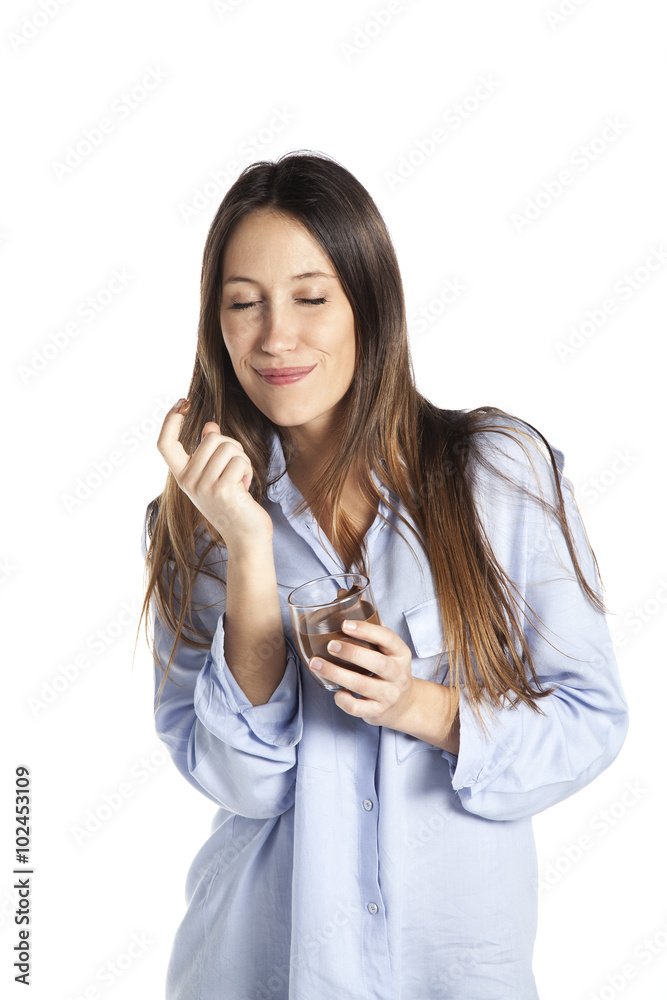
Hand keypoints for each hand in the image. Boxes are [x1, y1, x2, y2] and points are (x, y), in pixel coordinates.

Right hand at [156, 399, 273, 548]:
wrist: (246, 537)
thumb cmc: (234, 505)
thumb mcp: (216, 477)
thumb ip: (211, 452)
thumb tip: (209, 426)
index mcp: (182, 476)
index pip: (165, 444)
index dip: (170, 420)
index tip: (182, 403)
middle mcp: (187, 482)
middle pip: (211, 438)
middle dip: (232, 447)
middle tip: (236, 469)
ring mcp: (203, 487)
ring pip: (228, 447)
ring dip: (242, 459)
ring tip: (240, 480)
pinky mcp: (223, 491)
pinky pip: (240, 461)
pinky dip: (248, 471)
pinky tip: (245, 489)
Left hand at [309, 618, 417, 731]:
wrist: (404, 704)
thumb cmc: (388, 668)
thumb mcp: (385, 647)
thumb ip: (367, 623)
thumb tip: (341, 595)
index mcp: (400, 653)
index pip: (388, 638)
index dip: (367, 630)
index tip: (345, 624)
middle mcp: (397, 674)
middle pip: (377, 663)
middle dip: (352, 653)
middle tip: (329, 645)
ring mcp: (388, 695)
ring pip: (363, 685)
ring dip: (337, 674)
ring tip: (316, 664)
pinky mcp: (377, 712)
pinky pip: (358, 708)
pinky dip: (343, 700)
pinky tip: (334, 691)